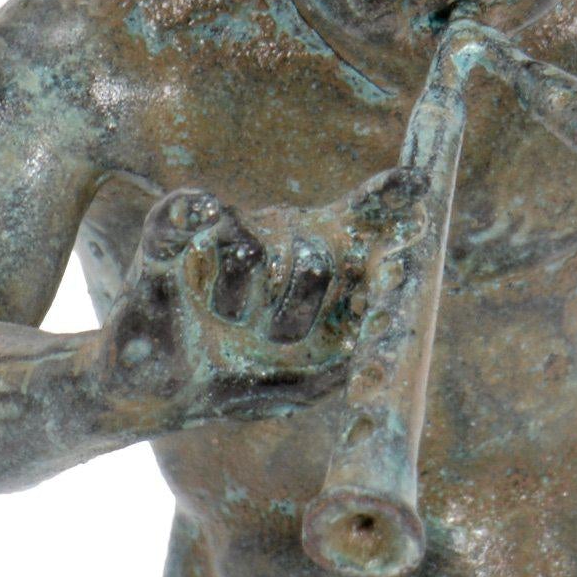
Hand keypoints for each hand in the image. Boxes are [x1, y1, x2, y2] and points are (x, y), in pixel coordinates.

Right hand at [90, 181, 390, 428]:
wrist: (160, 391)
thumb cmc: (245, 381)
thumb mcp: (310, 380)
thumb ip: (356, 352)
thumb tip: (384, 307)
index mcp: (321, 261)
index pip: (364, 219)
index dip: (389, 199)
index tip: (415, 185)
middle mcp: (281, 234)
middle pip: (316, 256)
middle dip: (299, 317)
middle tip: (274, 342)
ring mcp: (229, 230)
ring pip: (254, 251)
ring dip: (239, 310)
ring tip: (223, 326)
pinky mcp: (173, 234)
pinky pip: (190, 212)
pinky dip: (190, 224)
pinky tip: (194, 239)